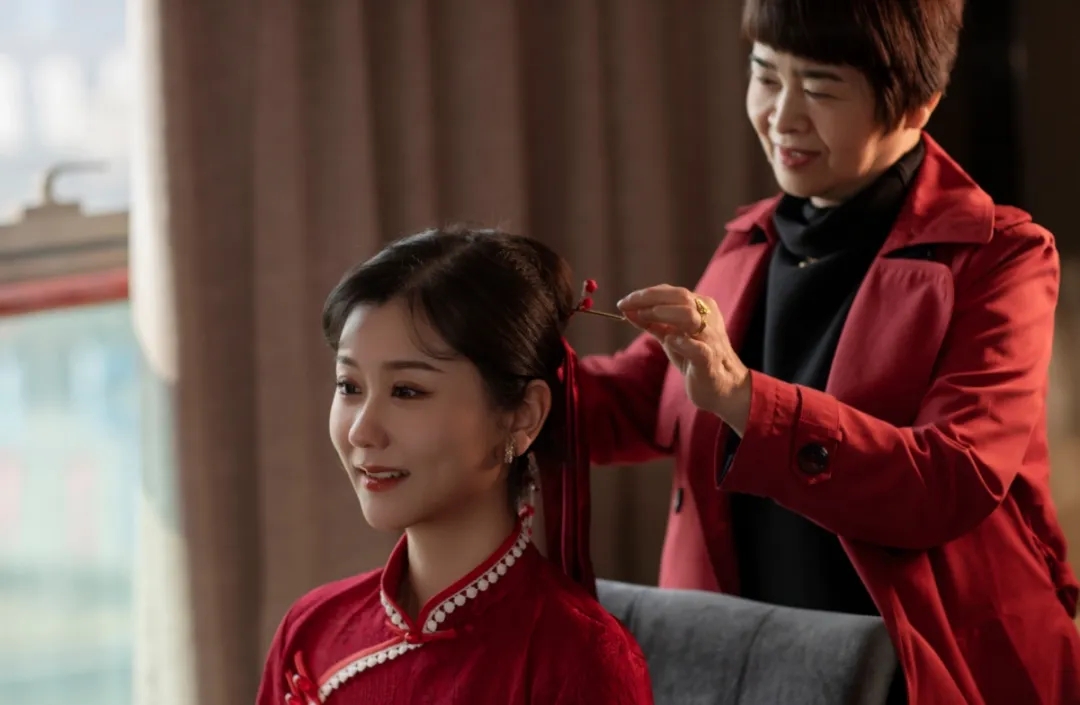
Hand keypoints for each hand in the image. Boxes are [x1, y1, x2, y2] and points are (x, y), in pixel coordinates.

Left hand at [617, 285, 751, 434]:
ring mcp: (710, 338)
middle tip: (627, 306)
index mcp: (700, 308)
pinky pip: (698, 349)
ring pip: (690, 316)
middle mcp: (707, 318)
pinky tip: (669, 340)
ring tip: (643, 317)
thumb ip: (651, 323)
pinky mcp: (710, 360)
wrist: (720, 387)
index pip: (671, 292)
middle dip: (650, 298)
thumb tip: (627, 310)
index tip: (623, 302)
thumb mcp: (670, 336)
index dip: (645, 294)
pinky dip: (683, 343)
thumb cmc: (693, 358)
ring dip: (663, 313)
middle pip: (680, 296)